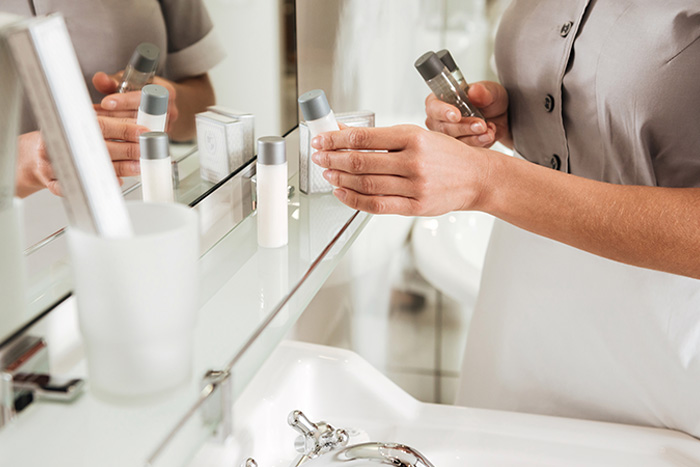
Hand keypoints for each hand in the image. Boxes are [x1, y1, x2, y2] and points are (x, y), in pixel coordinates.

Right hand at [15, 117, 147, 197]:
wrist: (31, 156)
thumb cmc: (61, 137)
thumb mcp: (78, 122)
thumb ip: (104, 121)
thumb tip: (135, 122)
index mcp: (67, 124)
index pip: (101, 125)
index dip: (124, 129)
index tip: (143, 132)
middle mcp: (61, 143)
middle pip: (100, 148)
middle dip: (128, 150)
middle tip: (146, 151)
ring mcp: (55, 164)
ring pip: (93, 167)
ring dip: (120, 168)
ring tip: (138, 166)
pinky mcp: (53, 182)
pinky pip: (77, 186)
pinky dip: (96, 185)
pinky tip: (114, 182)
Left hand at [92, 71, 178, 131]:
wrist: (164, 104)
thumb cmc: (145, 90)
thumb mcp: (131, 80)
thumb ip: (113, 81)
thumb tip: (100, 79)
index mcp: (165, 91)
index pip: (143, 96)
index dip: (124, 100)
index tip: (106, 103)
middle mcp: (168, 110)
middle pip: (139, 116)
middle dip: (114, 115)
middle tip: (94, 114)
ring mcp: (165, 126)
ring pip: (138, 130)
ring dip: (116, 127)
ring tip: (98, 123)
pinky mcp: (159, 139)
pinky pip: (139, 139)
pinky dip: (123, 137)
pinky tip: (108, 133)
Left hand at [310, 125, 492, 215]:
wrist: (476, 177)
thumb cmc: (446, 155)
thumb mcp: (417, 135)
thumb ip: (381, 137)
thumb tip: (345, 133)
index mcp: (412, 137)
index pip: (364, 138)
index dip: (337, 139)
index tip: (321, 139)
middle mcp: (414, 161)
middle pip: (361, 162)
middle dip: (333, 159)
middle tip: (318, 157)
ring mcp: (415, 186)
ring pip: (367, 184)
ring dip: (341, 179)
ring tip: (328, 174)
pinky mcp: (416, 206)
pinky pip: (377, 205)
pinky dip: (355, 199)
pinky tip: (342, 193)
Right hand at [424, 81, 510, 148]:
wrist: (501, 116)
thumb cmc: (489, 100)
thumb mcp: (490, 91)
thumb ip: (482, 92)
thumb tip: (474, 91)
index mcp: (440, 100)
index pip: (434, 107)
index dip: (444, 112)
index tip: (456, 116)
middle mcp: (440, 120)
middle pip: (444, 129)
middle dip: (464, 127)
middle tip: (481, 125)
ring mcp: (447, 137)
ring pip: (454, 142)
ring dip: (474, 138)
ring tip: (488, 131)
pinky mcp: (457, 149)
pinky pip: (465, 151)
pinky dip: (480, 144)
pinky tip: (489, 135)